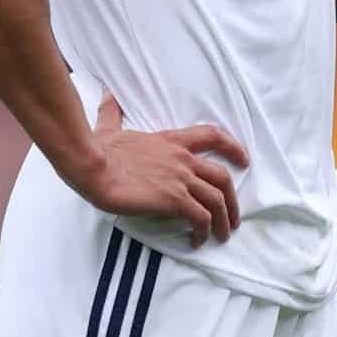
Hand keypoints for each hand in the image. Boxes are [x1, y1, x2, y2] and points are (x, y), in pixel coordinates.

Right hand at [65, 93, 250, 247]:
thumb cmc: (99, 150)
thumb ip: (113, 113)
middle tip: (233, 216)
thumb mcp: (110, 127)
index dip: (232, 147)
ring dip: (223, 220)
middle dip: (232, 199)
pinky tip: (197, 240)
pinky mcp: (173, 199)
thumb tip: (108, 96)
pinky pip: (200, 217)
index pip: (212, 136)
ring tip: (222, 235)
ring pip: (216, 199)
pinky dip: (204, 230)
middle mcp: (182, 159)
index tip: (244, 159)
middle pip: (222, 176)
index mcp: (171, 141)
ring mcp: (180, 179)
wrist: (93, 166)